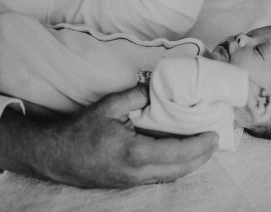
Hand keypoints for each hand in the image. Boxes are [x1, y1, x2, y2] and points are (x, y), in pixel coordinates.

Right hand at [0, 84, 218, 187]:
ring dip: (191, 164)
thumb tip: (157, 87)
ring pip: (171, 176)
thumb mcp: (109, 106)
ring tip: (204, 147)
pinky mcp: (128, 184)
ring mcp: (133, 182)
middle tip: (216, 140)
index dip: (199, 144)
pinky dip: (176, 167)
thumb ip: (137, 95)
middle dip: (202, 156)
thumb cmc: (80, 130)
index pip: (178, 152)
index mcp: (135, 154)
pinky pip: (160, 177)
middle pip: (180, 169)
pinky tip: (182, 155)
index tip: (214, 133)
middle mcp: (137, 173)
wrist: (54, 156)